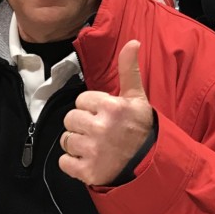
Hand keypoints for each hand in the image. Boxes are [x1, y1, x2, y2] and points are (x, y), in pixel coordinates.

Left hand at [60, 40, 153, 186]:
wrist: (151, 166)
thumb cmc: (141, 129)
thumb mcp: (137, 98)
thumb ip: (129, 70)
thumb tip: (132, 42)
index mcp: (111, 107)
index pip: (81, 101)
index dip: (91, 108)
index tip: (105, 116)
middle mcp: (101, 128)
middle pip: (70, 119)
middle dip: (82, 125)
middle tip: (99, 132)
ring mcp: (93, 151)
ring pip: (66, 141)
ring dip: (77, 145)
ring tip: (95, 147)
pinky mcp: (87, 172)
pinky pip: (64, 162)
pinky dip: (73, 164)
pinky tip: (89, 161)